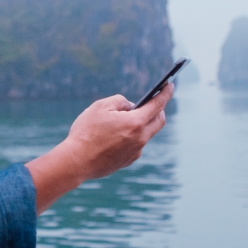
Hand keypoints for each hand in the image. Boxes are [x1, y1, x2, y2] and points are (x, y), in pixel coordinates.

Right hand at [26, 83, 172, 212]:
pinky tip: (117, 136)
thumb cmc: (86, 132)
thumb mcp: (100, 107)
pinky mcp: (127, 161)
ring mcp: (135, 152)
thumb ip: (120, 101)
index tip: (170, 85)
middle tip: (153, 102)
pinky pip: (135, 145)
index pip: (157, 105)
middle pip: (159, 122)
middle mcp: (140, 139)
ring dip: (141, 124)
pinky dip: (131, 137)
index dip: (165, 93)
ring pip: (146, 134)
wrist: (76, 161)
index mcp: (135, 123)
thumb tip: (130, 106)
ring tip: (126, 119)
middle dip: (159, 110)